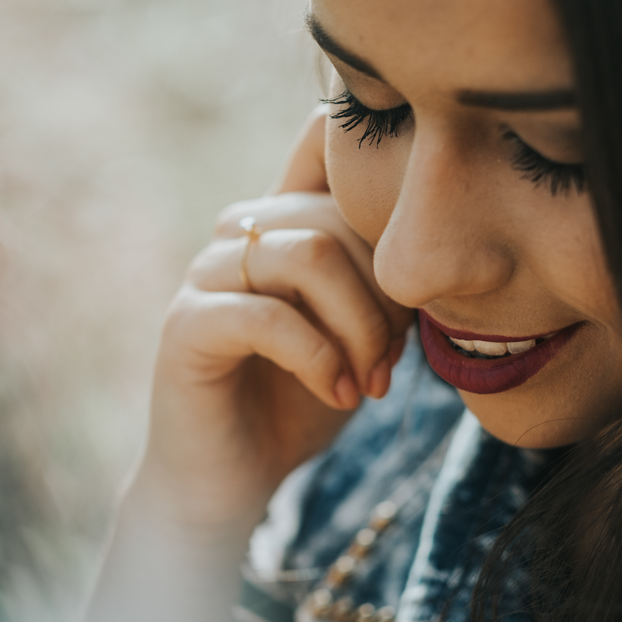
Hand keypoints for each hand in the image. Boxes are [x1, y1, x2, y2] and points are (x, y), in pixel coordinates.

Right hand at [82, 108, 412, 621]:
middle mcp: (239, 235)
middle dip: (385, 294)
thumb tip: (434, 252)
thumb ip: (381, 282)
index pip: (316, 143)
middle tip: (392, 363)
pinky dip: (318, 357)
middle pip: (336, 215)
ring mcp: (207, 274)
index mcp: (280, 223)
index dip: (368, 164)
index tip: (410, 245)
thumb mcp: (358, 333)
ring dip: (359, 325)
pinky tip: (337, 393)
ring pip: (310, 254)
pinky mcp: (187, 324)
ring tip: (370, 382)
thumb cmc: (300, 402)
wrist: (232, 478)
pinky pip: (268, 315)